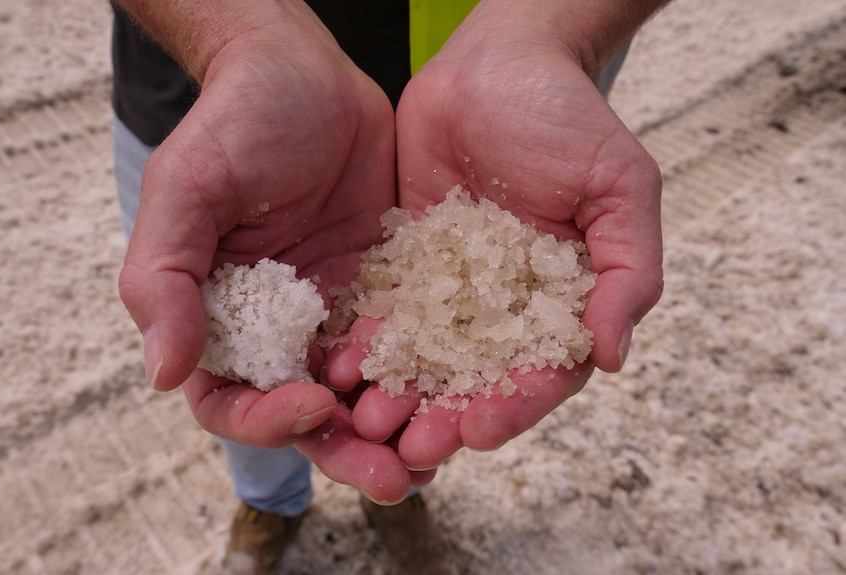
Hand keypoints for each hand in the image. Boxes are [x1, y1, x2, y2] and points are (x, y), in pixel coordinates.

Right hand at [116, 6, 416, 501]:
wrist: (304, 74)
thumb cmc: (234, 123)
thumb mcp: (187, 191)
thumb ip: (166, 279)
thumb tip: (163, 373)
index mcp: (221, 319)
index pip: (234, 399)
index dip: (268, 420)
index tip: (313, 406)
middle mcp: (278, 327)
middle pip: (307, 413)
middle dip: (347, 450)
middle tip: (395, 480)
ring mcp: (333, 311)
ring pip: (362, 392)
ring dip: (395, 429)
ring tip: (437, 456)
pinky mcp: (383, 288)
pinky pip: (405, 343)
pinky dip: (427, 374)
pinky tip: (461, 394)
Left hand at [328, 1, 663, 469]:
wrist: (498, 65)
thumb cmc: (570, 119)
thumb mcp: (620, 187)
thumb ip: (626, 270)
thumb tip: (612, 357)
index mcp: (563, 301)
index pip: (542, 372)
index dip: (515, 406)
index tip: (479, 431)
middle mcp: (506, 307)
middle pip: (476, 379)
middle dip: (445, 417)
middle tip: (411, 450)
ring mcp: (453, 289)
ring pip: (425, 356)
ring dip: (399, 394)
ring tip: (367, 420)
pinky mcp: (407, 263)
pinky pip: (386, 311)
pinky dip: (366, 342)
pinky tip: (341, 366)